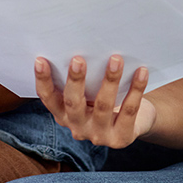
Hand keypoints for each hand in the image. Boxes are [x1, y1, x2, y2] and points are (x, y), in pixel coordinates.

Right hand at [34, 54, 154, 148]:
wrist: (137, 121)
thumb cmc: (106, 98)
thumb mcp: (90, 92)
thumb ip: (84, 79)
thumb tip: (83, 44)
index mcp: (63, 114)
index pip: (48, 98)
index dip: (43, 81)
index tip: (41, 60)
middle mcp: (77, 127)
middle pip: (73, 103)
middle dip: (75, 80)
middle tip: (78, 59)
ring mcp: (99, 135)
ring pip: (102, 106)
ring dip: (109, 80)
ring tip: (116, 59)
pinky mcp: (121, 138)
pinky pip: (128, 111)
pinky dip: (135, 89)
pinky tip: (141, 72)